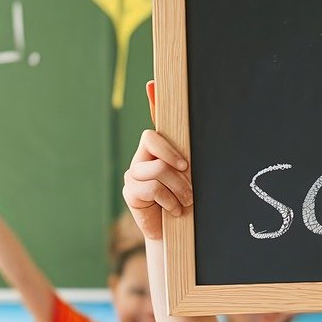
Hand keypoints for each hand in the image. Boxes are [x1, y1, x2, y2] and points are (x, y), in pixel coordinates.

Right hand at [123, 84, 191, 240]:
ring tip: (186, 201)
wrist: (176, 233)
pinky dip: (169, 200)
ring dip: (179, 188)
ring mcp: (133, 174)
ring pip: (157, 169)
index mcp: (157, 151)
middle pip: (152, 140)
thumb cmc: (185, 202)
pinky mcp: (130, 192)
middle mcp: (142, 158)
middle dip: (176, 160)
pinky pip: (151, 188)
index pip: (154, 123)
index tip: (154, 88)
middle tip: (190, 179)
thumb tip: (190, 141)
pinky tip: (174, 209)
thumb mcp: (190, 179)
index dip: (152, 102)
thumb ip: (187, 158)